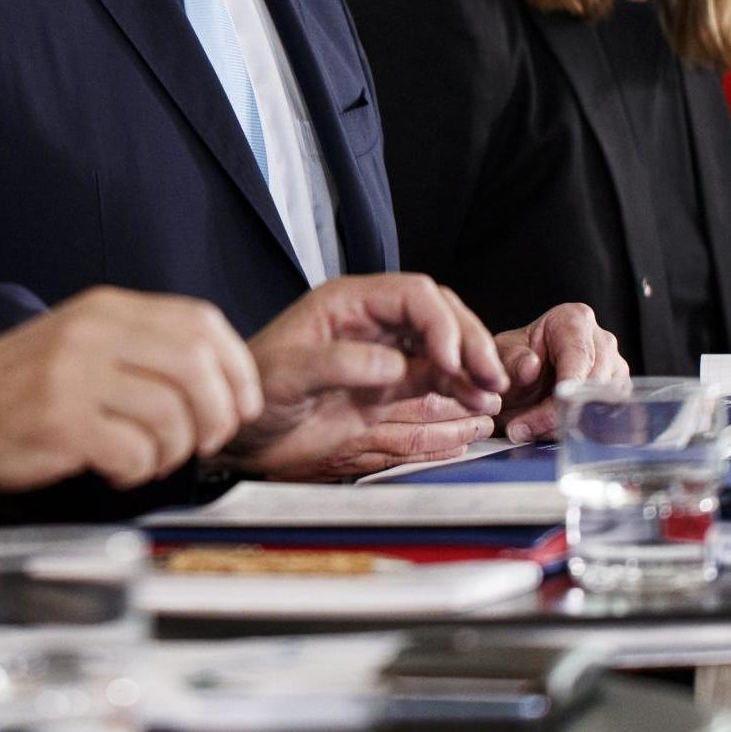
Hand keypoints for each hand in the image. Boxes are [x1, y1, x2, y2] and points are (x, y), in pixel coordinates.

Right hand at [0, 288, 261, 490]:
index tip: (239, 404)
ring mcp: (76, 375)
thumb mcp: (85, 342)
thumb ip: (144, 348)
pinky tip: (116, 469)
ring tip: (148, 457)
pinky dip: (138, 470)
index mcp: (107, 309)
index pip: (202, 322)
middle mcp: (94, 333)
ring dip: (173, 450)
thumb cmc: (25, 385)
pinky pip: (134, 451)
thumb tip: (221, 379)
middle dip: (217, 414)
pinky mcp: (62, 422)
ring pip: (172, 413)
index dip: (235, 368)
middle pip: (197, 365)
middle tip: (204, 441)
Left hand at [222, 273, 507, 477]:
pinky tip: (475, 411)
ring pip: (443, 352)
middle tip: (490, 377)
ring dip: (470, 371)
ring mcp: (383, 359)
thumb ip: (338, 364)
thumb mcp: (286, 373)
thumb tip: (394, 365)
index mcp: (348, 303)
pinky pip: (433, 387)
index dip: (441, 324)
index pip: (414, 295)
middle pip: (439, 318)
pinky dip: (458, 397)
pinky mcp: (388, 394)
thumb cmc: (253, 391)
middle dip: (469, 343)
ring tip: (489, 397)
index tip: (451, 360)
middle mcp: (372, 325)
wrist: (240, 436)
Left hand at [494, 303, 626, 441]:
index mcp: (574, 320)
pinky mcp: (617, 396)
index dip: (568, 385)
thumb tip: (531, 366)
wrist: (519, 379)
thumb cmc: (514, 360)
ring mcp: (614, 369)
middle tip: (521, 429)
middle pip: (594, 383)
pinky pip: (605, 420)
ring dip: (565, 425)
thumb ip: (512, 360)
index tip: (555, 407)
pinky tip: (548, 434)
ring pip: (603, 405)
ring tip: (528, 431)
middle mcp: (602, 341)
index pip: (579, 355)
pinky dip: (577, 432)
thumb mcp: (502, 355)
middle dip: (558, 412)